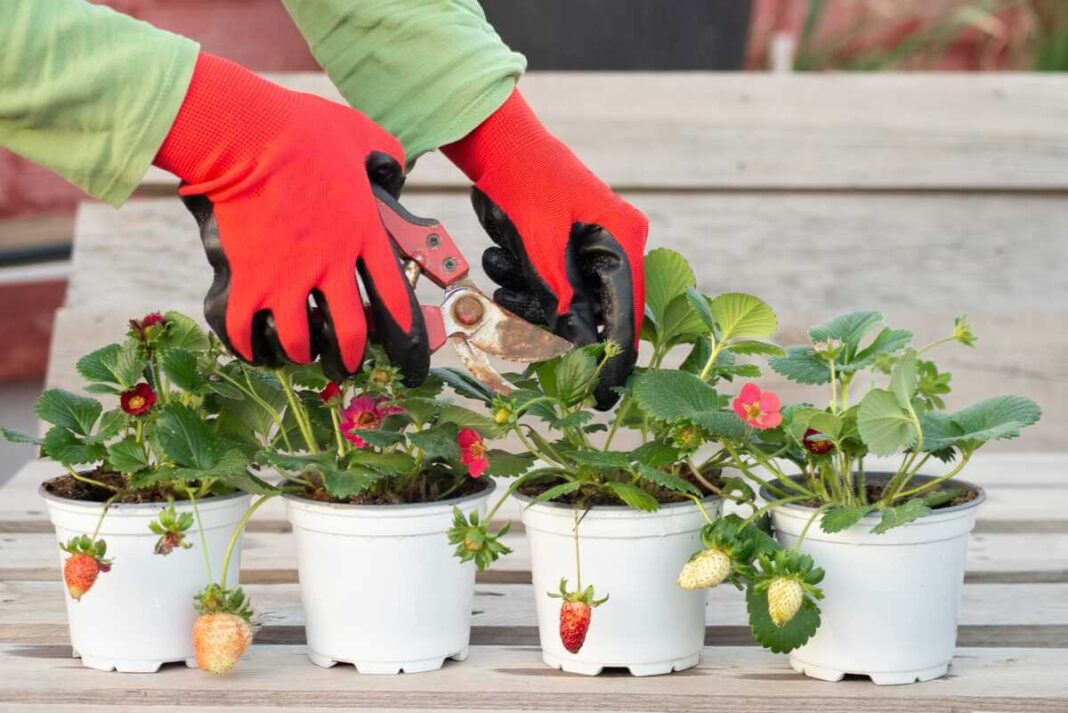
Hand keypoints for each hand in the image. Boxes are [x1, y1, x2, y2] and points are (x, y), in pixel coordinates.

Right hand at [154, 53, 426, 383]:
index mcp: (362, 234)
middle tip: (351, 364)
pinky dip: (248, 345)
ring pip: (299, 340)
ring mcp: (288, 277)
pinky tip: (252, 348)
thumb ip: (385, 155)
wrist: (246, 134)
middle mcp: (331, 265)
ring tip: (300, 354)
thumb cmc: (303, 129)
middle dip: (352, 356)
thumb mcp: (361, 135)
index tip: (405, 345)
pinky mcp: (248, 278)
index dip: (403, 329)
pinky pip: (246, 328)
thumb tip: (393, 167)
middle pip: (351, 331)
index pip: (394, 295)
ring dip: (301, 353)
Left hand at [442, 90, 645, 407]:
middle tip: (516, 321)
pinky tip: (499, 258)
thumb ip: (561, 297)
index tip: (598, 396)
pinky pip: (550, 284)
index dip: (612, 359)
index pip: (627, 315)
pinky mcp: (566, 247)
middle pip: (595, 312)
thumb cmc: (523, 179)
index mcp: (623, 238)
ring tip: (500, 267)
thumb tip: (578, 348)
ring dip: (529, 299)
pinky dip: (523, 282)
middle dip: (552, 320)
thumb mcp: (540, 244)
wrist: (494, 140)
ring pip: (567, 302)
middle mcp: (616, 244)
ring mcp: (591, 246)